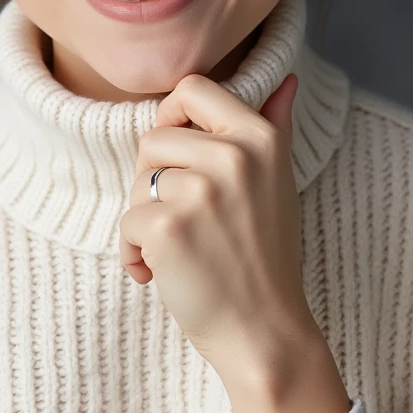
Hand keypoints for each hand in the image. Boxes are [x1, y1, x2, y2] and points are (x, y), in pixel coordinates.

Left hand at [119, 70, 320, 386]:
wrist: (264, 332)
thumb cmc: (265, 258)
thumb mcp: (279, 184)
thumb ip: (276, 126)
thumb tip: (287, 80)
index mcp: (260, 138)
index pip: (192, 89)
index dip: (172, 117)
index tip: (176, 155)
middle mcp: (234, 156)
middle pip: (153, 139)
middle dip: (153, 181)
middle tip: (183, 220)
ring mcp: (201, 190)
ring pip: (137, 182)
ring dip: (143, 220)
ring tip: (177, 250)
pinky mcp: (169, 226)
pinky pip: (125, 222)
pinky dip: (133, 252)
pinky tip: (160, 274)